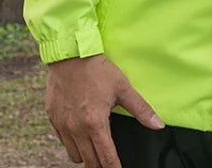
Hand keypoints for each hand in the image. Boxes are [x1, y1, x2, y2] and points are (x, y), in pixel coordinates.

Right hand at [46, 54, 163, 167]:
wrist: (70, 55)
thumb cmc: (97, 69)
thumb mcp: (123, 87)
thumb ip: (141, 109)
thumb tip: (159, 124)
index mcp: (95, 123)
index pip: (106, 158)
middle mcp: (76, 128)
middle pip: (89, 162)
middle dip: (100, 165)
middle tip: (109, 162)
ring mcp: (62, 125)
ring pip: (74, 155)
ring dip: (85, 155)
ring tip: (95, 147)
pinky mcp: (52, 119)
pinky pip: (62, 141)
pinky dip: (72, 142)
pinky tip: (81, 133)